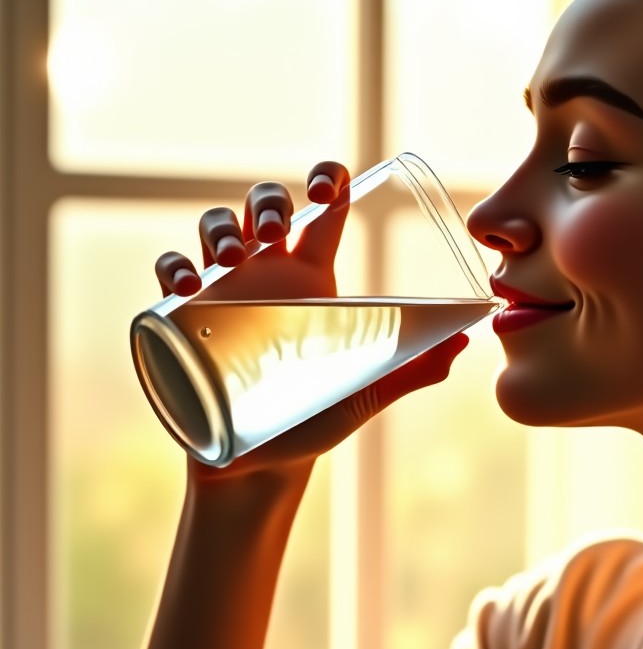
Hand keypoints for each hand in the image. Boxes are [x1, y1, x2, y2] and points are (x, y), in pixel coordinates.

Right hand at [154, 161, 469, 480]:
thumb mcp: (366, 392)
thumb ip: (413, 368)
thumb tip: (465, 341)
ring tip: (233, 259)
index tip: (330, 190)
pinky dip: (173, 265)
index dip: (326, 179)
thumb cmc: (316, 422)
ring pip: (216, 226)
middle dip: (269, 201)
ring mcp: (224, 290)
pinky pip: (171, 271)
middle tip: (280, 230)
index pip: (323, 210)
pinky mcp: (184, 316)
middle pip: (264, 205)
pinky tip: (187, 284)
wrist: (262, 468)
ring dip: (222, 227)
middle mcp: (269, 274)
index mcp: (314, 277)